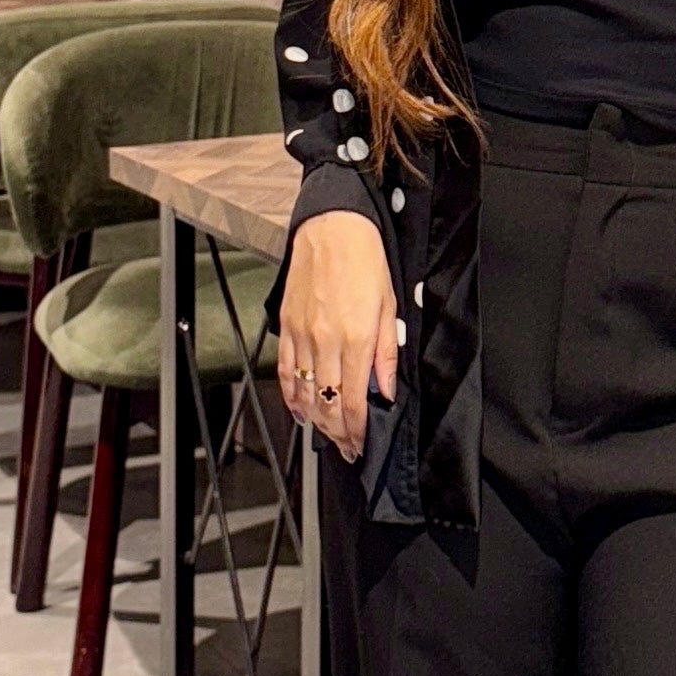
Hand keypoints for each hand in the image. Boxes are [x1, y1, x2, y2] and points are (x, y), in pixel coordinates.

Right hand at [276, 206, 399, 459]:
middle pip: (327, 404)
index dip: (356, 431)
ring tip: (327, 433)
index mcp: (356, 339)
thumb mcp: (389, 305)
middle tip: (346, 447)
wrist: (332, 227)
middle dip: (337, 433)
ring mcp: (302, 335)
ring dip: (316, 420)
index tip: (360, 444)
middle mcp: (326, 342)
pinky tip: (300, 407)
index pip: (352, 401)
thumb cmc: (365, 261)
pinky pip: (286, 370)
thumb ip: (386, 353)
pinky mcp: (286, 326)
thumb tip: (386, 391)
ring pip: (305, 393)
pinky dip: (291, 395)